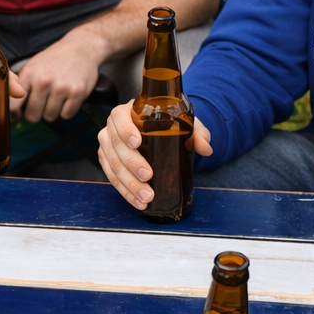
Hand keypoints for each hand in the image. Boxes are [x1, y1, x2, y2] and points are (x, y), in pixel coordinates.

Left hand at [14, 31, 103, 123]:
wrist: (81, 48)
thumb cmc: (54, 60)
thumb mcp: (33, 66)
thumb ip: (20, 86)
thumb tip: (11, 111)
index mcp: (29, 74)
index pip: (14, 105)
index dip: (14, 115)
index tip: (17, 117)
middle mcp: (43, 81)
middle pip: (32, 116)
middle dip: (36, 113)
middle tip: (41, 104)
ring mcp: (61, 87)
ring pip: (49, 117)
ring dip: (52, 112)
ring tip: (55, 98)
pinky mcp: (77, 93)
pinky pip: (66, 115)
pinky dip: (66, 111)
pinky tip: (67, 98)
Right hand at [97, 101, 212, 209]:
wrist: (158, 129)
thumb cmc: (169, 123)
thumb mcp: (185, 123)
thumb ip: (198, 133)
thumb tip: (206, 148)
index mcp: (128, 112)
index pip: (120, 117)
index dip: (125, 130)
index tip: (137, 143)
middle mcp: (113, 127)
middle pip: (116, 146)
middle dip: (132, 164)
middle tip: (148, 177)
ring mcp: (108, 145)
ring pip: (113, 166)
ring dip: (129, 184)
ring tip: (146, 197)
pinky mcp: (107, 161)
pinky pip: (112, 178)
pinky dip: (125, 192)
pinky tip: (137, 201)